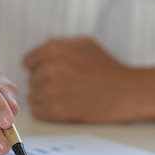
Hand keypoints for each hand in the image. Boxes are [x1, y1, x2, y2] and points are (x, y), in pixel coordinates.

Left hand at [22, 37, 154, 122]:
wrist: (127, 92)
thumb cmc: (107, 68)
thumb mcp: (84, 43)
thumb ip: (58, 45)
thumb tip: (39, 55)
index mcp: (53, 49)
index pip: (28, 62)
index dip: (39, 68)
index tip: (52, 73)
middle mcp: (48, 68)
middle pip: (31, 80)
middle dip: (44, 83)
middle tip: (66, 85)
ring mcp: (50, 90)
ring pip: (32, 96)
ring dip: (45, 98)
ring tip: (66, 96)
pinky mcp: (55, 110)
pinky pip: (37, 111)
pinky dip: (47, 111)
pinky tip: (64, 106)